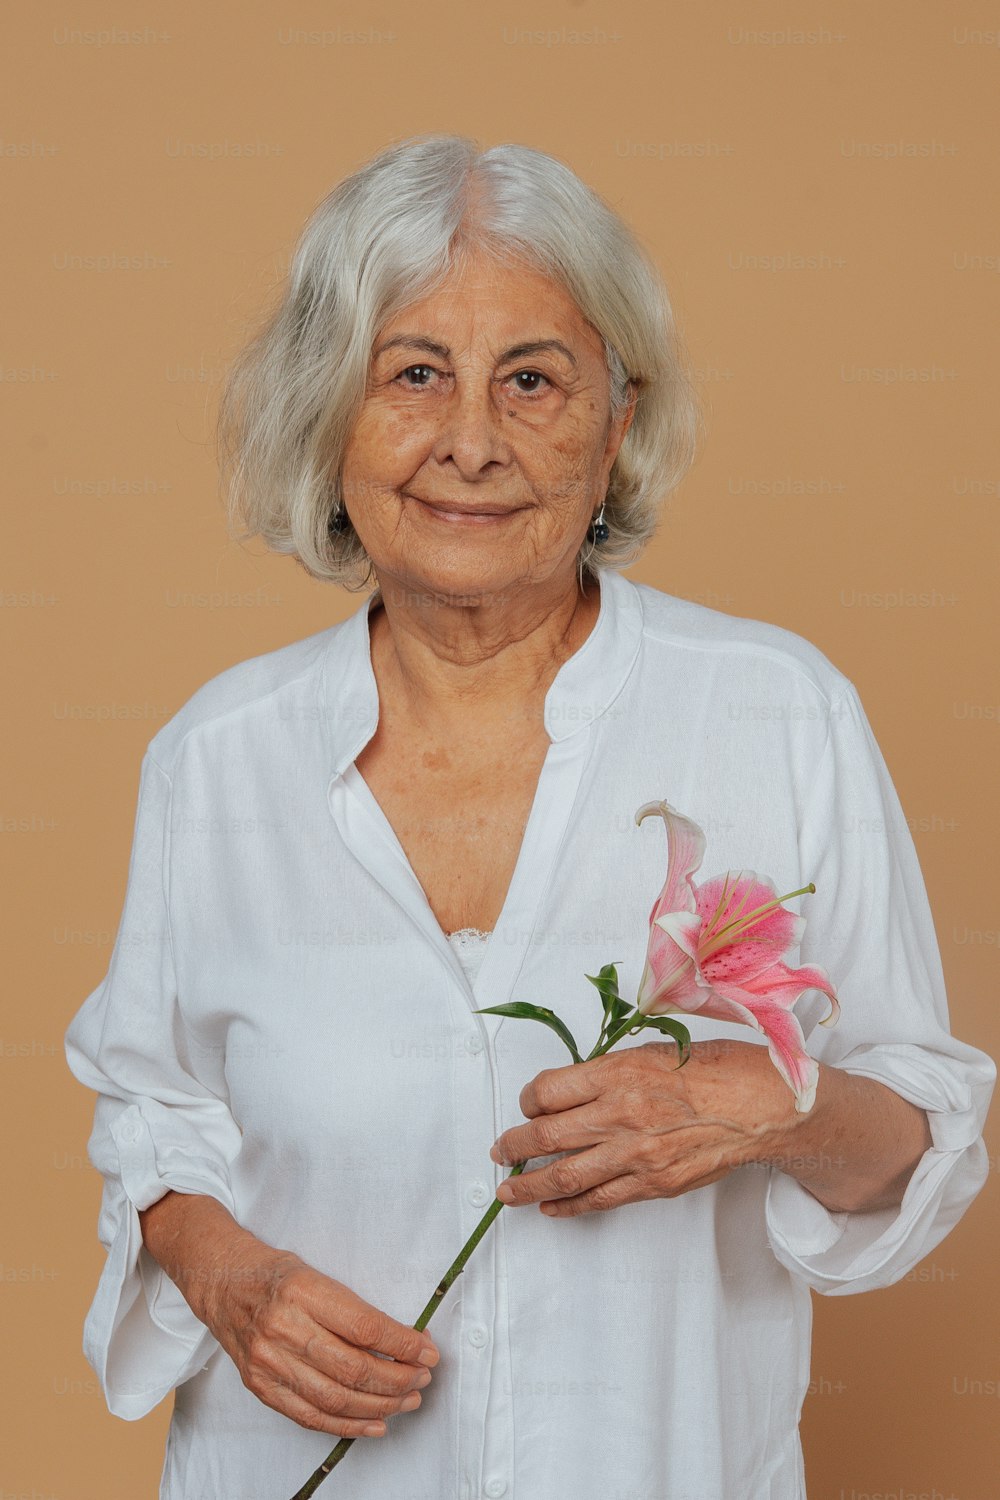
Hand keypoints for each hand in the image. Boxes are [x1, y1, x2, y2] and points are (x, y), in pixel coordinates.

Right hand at [139, 1193, 438, 1438]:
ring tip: (408, 1400)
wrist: (222, 1284)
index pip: (364, 1327)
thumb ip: (353, 1307)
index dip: (403, 1344)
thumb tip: (404, 1339)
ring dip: (380, 1406)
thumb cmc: (276, 1274)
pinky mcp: (261, 1386)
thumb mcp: (316, 1272)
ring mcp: (268, 1362)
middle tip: (423, 1379)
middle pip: (352, 1368)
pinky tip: (375, 1423)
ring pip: (335, 1398)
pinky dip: (347, 1425)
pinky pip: (310, 1416)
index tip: (429, 1352)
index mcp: (302, 1291)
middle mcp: (283, 1328)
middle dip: (398, 1380)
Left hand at [489, 1039, 797, 1217]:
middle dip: (514, 1146)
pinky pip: (600, 1200)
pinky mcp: (655, 1184)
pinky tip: (552, 1207)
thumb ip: (612, 1072)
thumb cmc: (719, 1069)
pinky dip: (570, 1206)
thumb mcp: (656, 1051)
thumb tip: (574, 1091)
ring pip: (565, 1174)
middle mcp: (621, 1113)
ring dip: (529, 1185)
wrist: (767, 1106)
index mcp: (619, 1072)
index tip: (527, 1105)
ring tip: (508, 1191)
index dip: (529, 1100)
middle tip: (500, 1151)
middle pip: (546, 1135)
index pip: (548, 1090)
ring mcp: (637, 1153)